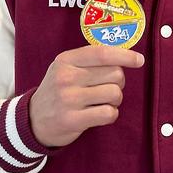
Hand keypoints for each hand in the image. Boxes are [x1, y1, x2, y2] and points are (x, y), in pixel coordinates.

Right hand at [29, 45, 144, 146]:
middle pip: (114, 74)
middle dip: (119, 82)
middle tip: (109, 88)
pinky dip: (111, 114)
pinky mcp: (73, 119)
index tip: (139, 60)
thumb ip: (88, 61)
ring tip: (103, 102)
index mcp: (66, 60)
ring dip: (115, 100)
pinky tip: (101, 114)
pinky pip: (108, 113)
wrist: (33, 120)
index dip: (125, 56)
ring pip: (114, 93)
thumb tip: (124, 55)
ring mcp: (68, 99)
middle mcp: (66, 77)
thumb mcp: (64, 69)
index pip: (102, 53)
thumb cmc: (57, 91)